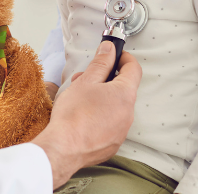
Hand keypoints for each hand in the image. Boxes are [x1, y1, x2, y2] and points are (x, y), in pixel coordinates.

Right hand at [32, 41, 141, 188]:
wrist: (64, 148)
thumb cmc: (73, 114)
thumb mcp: (85, 81)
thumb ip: (101, 63)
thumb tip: (109, 48)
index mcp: (125, 95)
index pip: (134, 69)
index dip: (124, 58)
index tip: (113, 55)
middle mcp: (129, 113)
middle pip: (123, 88)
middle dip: (105, 80)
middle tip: (86, 79)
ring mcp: (122, 130)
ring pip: (116, 106)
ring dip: (102, 98)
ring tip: (80, 99)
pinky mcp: (114, 143)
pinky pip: (111, 123)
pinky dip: (101, 116)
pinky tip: (83, 117)